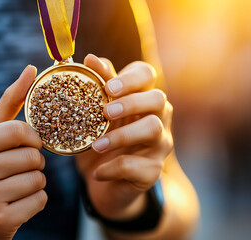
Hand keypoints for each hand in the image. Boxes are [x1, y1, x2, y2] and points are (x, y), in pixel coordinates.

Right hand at [0, 66, 47, 239]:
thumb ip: (9, 105)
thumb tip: (31, 69)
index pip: (19, 131)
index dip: (31, 140)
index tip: (25, 148)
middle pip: (33, 156)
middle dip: (32, 165)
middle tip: (14, 173)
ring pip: (39, 179)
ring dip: (34, 185)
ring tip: (12, 190)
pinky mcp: (0, 219)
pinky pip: (40, 200)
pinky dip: (34, 203)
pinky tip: (14, 206)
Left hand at [76, 55, 172, 219]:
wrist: (106, 185)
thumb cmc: (101, 142)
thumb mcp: (94, 116)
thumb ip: (97, 87)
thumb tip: (91, 58)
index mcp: (141, 97)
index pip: (146, 74)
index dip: (131, 78)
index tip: (108, 87)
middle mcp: (157, 117)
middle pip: (158, 98)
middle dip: (131, 102)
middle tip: (106, 112)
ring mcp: (159, 144)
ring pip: (153, 129)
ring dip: (122, 136)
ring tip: (96, 145)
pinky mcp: (153, 171)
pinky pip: (137, 166)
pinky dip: (113, 168)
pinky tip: (97, 173)